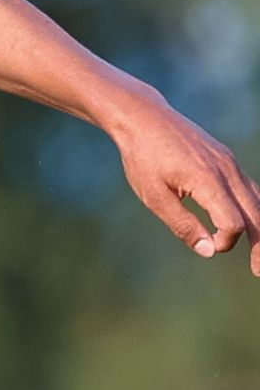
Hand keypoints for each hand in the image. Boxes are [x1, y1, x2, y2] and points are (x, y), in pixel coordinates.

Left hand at [107, 91, 259, 274]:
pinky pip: (250, 188)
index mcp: (208, 180)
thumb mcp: (153, 195)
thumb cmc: (142, 157)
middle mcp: (227, 170)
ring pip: (258, 201)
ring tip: (259, 254)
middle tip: (258, 272)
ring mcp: (230, 163)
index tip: (208, 246)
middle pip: (257, 214)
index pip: (233, 222)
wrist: (143, 117)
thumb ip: (182, 224)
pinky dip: (254, 209)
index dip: (225, 241)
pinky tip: (250, 225)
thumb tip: (209, 251)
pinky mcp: (227, 160)